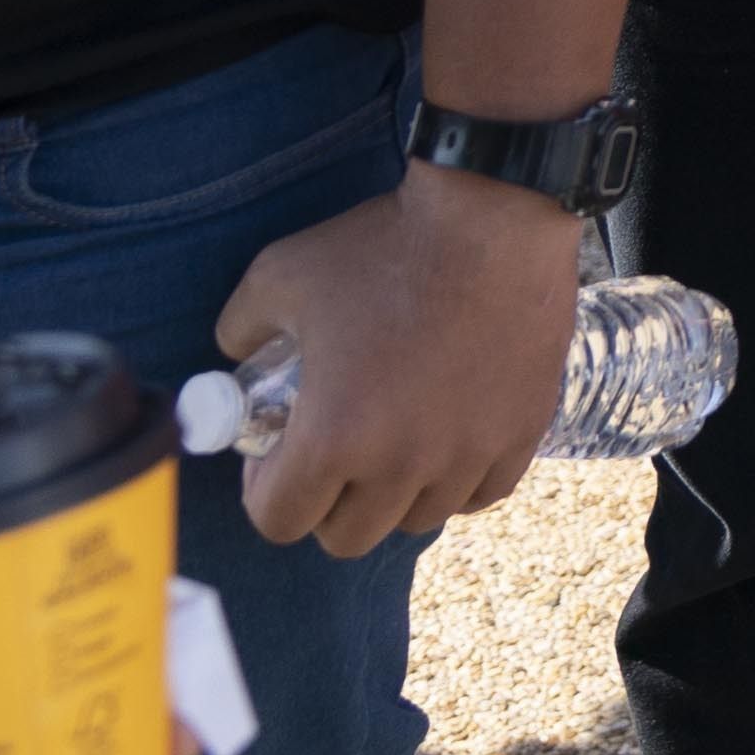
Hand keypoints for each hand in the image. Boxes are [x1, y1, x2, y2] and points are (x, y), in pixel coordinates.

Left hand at [214, 158, 585, 556]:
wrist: (494, 216)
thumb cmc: (382, 246)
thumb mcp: (280, 273)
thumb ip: (241, 329)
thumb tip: (234, 360)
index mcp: (332, 437)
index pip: (277, 521)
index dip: (264, 490)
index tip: (274, 452)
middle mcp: (400, 465)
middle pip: (347, 537)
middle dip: (325, 503)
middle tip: (331, 453)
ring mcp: (467, 455)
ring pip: (416, 520)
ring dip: (393, 494)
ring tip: (393, 441)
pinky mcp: (520, 435)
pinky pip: (481, 494)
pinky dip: (457, 481)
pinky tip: (447, 439)